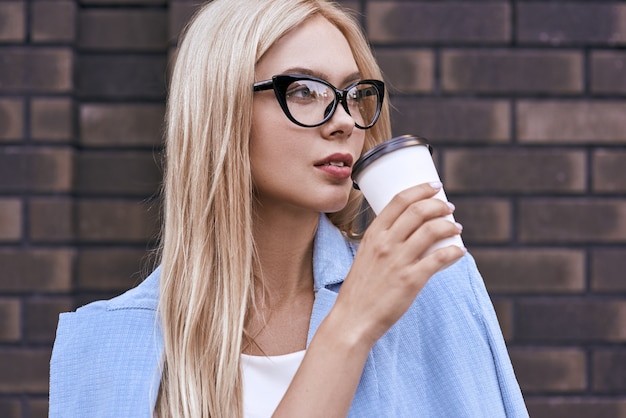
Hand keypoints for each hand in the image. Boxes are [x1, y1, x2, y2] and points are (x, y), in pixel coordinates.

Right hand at [332, 181, 465, 347]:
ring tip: (456, 227)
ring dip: (448, 225)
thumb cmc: (360, 289)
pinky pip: (439, 258)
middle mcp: (385, 243)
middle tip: (449, 208)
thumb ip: (383, 242)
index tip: (435, 186)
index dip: (420, 189)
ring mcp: (398, 261)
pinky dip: (454, 251)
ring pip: (431, 230)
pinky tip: (459, 251)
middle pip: (418, 211)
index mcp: (372, 235)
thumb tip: (409, 233)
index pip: (399, 201)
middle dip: (439, 205)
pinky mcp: (410, 280)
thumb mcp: (365, 256)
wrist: (353, 319)